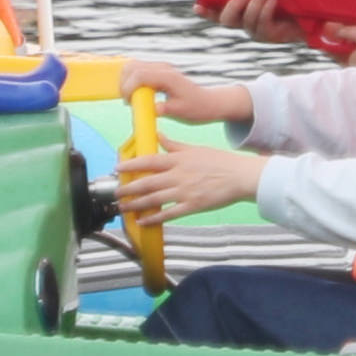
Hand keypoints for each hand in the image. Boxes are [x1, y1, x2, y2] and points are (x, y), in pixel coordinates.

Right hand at [115, 59, 245, 129]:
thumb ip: (165, 109)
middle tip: (128, 101)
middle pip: (132, 67)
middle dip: (124, 84)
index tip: (129, 103)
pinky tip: (136, 95)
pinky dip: (131, 81)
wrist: (209, 102)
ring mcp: (160, 68)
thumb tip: (151, 109)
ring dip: (126, 81)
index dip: (128, 88)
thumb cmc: (197, 108)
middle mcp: (163, 68)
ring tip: (131, 99)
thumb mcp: (181, 112)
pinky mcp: (158, 72)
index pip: (140, 75)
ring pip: (133, 66)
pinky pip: (138, 71)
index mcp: (168, 77)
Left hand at [117, 139, 267, 225]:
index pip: (148, 161)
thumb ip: (173, 144)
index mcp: (178, 159)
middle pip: (147, 182)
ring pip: (154, 199)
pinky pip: (168, 214)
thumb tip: (158, 135)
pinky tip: (143, 221)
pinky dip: (154, 218)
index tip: (118, 169)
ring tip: (123, 208)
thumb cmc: (219, 161)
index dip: (131, 165)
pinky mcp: (192, 206)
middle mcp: (178, 175)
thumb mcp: (194, 148)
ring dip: (136, 204)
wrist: (240, 176)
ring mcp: (184, 192)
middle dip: (128, 189)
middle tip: (115, 194)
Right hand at [210, 0, 311, 47]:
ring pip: (247, 20)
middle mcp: (245, 24)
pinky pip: (264, 24)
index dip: (206, 12)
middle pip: (227, 21)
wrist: (314, 11)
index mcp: (240, 12)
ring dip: (255, 3)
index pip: (218, 14)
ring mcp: (258, 32)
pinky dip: (266, 9)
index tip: (197, 6)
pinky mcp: (273, 36)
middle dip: (232, 7)